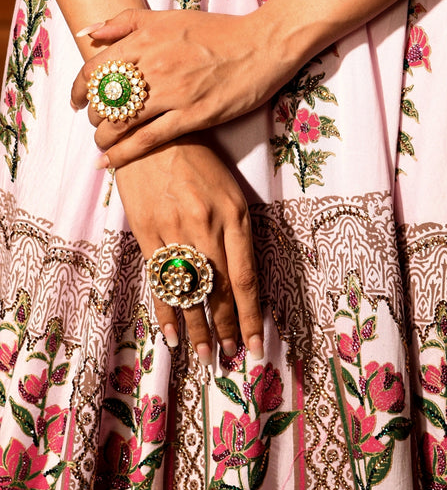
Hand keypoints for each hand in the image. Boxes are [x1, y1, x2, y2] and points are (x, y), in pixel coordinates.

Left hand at [71, 8, 296, 167]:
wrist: (262, 45)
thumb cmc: (218, 31)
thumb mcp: (168, 17)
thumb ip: (125, 22)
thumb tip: (87, 33)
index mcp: (145, 40)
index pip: (93, 69)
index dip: (78, 89)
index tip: (76, 102)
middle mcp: (154, 65)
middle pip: (103, 98)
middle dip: (93, 116)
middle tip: (97, 124)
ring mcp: (173, 92)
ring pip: (121, 121)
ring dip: (104, 138)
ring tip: (103, 145)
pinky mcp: (193, 115)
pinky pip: (148, 139)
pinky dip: (124, 153)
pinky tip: (110, 162)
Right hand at [115, 136, 263, 364]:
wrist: (153, 133)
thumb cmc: (198, 161)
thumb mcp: (229, 190)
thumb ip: (236, 232)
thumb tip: (241, 281)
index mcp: (234, 216)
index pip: (245, 279)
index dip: (251, 317)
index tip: (258, 345)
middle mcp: (206, 226)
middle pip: (218, 291)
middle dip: (227, 328)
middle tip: (231, 356)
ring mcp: (174, 230)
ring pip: (188, 291)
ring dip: (198, 328)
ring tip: (206, 355)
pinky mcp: (146, 232)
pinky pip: (159, 280)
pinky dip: (166, 310)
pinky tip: (172, 334)